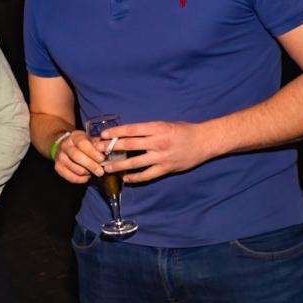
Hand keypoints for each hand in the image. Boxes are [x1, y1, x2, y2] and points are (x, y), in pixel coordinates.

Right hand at [53, 130, 108, 183]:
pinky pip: (68, 176)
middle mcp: (65, 145)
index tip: (102, 159)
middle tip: (100, 172)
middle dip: (90, 165)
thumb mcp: (90, 139)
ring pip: (72, 167)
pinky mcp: (58, 167)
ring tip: (93, 173)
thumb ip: (98, 144)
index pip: (82, 143)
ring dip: (85, 172)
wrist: (66, 145)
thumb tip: (107, 150)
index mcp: (75, 136)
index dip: (93, 152)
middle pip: (76, 156)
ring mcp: (60, 156)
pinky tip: (86, 177)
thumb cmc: (83, 144)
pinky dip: (79, 179)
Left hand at [100, 120, 214, 182]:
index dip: (116, 132)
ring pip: (135, 162)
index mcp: (157, 128)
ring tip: (106, 168)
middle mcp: (158, 142)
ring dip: (119, 166)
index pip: (131, 130)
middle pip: (129, 145)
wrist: (204, 141)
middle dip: (111, 148)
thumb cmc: (183, 130)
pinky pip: (147, 175)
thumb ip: (147, 130)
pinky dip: (135, 177)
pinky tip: (125, 178)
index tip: (103, 135)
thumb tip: (126, 134)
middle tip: (98, 151)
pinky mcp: (166, 168)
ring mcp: (162, 157)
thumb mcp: (165, 124)